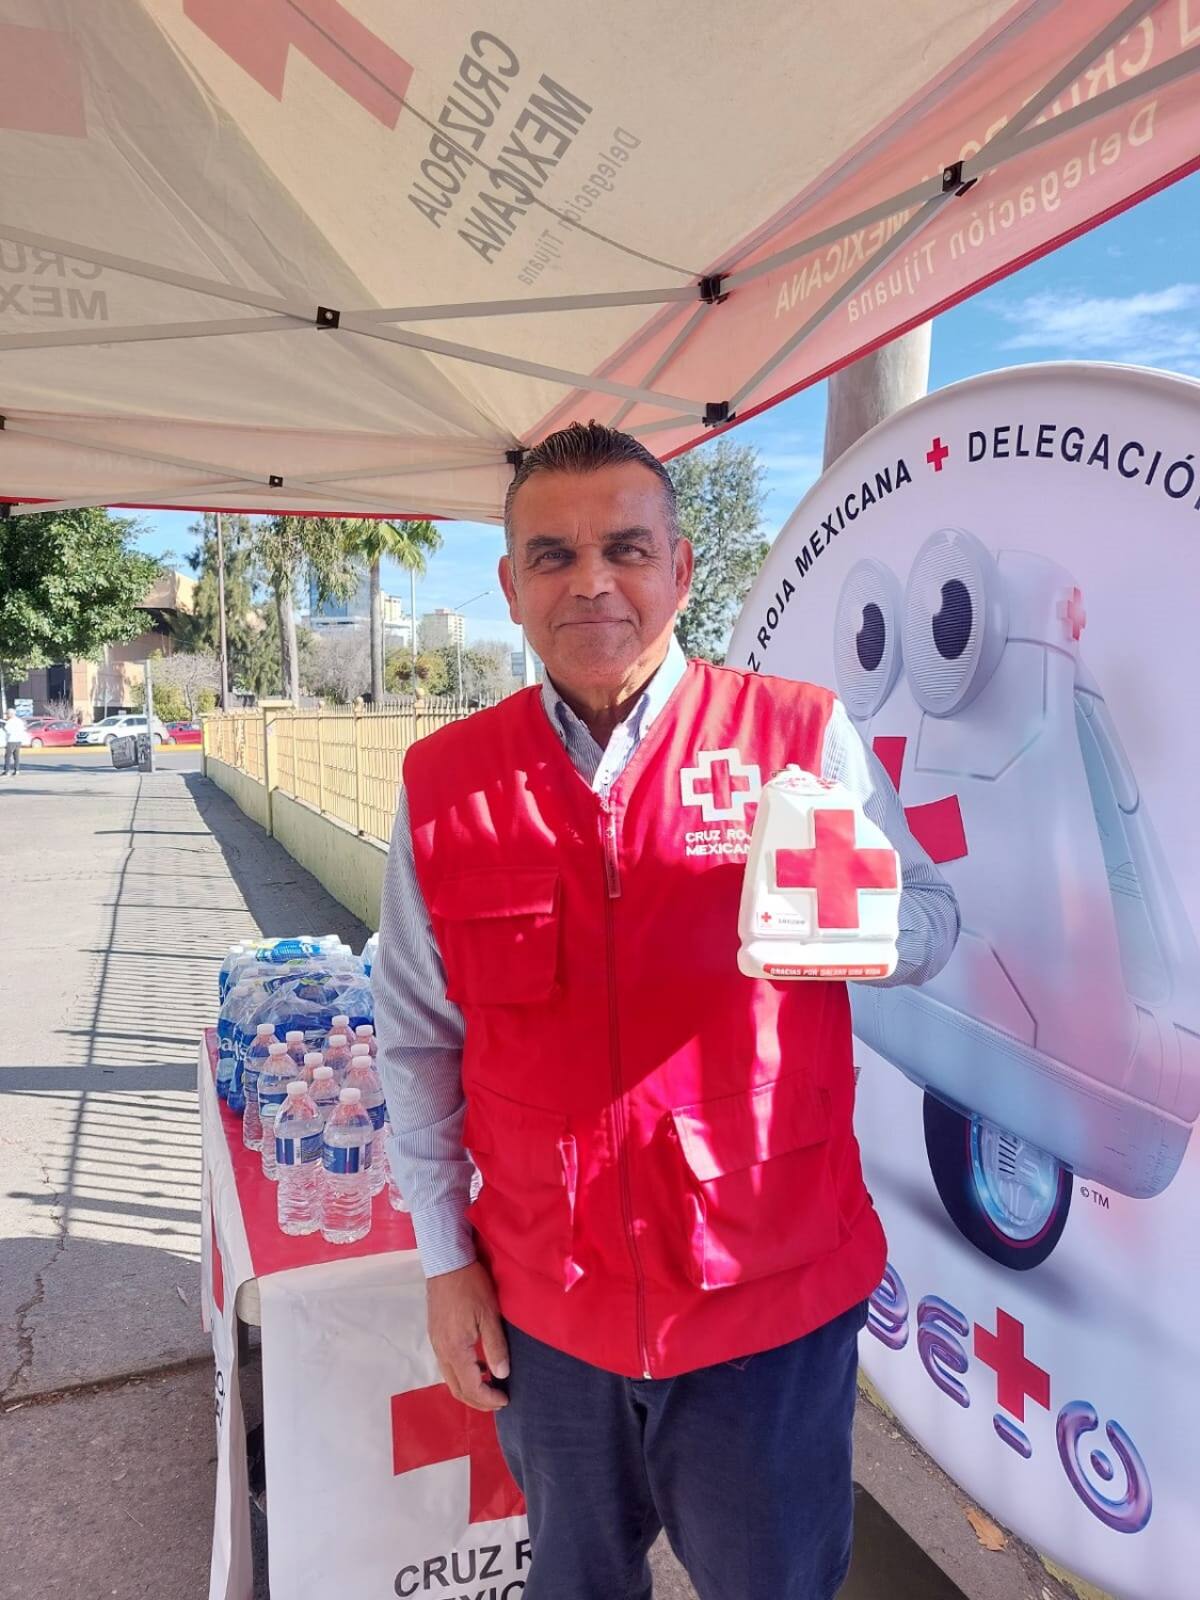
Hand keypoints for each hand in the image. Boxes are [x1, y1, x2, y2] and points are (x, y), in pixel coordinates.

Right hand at [426, 1260, 509, 1410]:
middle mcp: (441, 1351)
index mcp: (455, 1349)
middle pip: (457, 1389)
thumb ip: (496, 1347)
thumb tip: (502, 1375)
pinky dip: (462, 1374)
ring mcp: (436, 1343)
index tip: (506, 1400)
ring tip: (490, 1386)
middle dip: (478, 1401)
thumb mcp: (489, 1315)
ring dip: (469, 1388)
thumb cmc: (471, 1286)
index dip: (489, 1399)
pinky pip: (447, 1365)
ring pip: (450, 1378)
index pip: (471, 1387)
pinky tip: (477, 1366)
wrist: (446, 1262)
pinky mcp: (435, 1334)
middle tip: (498, 1401)